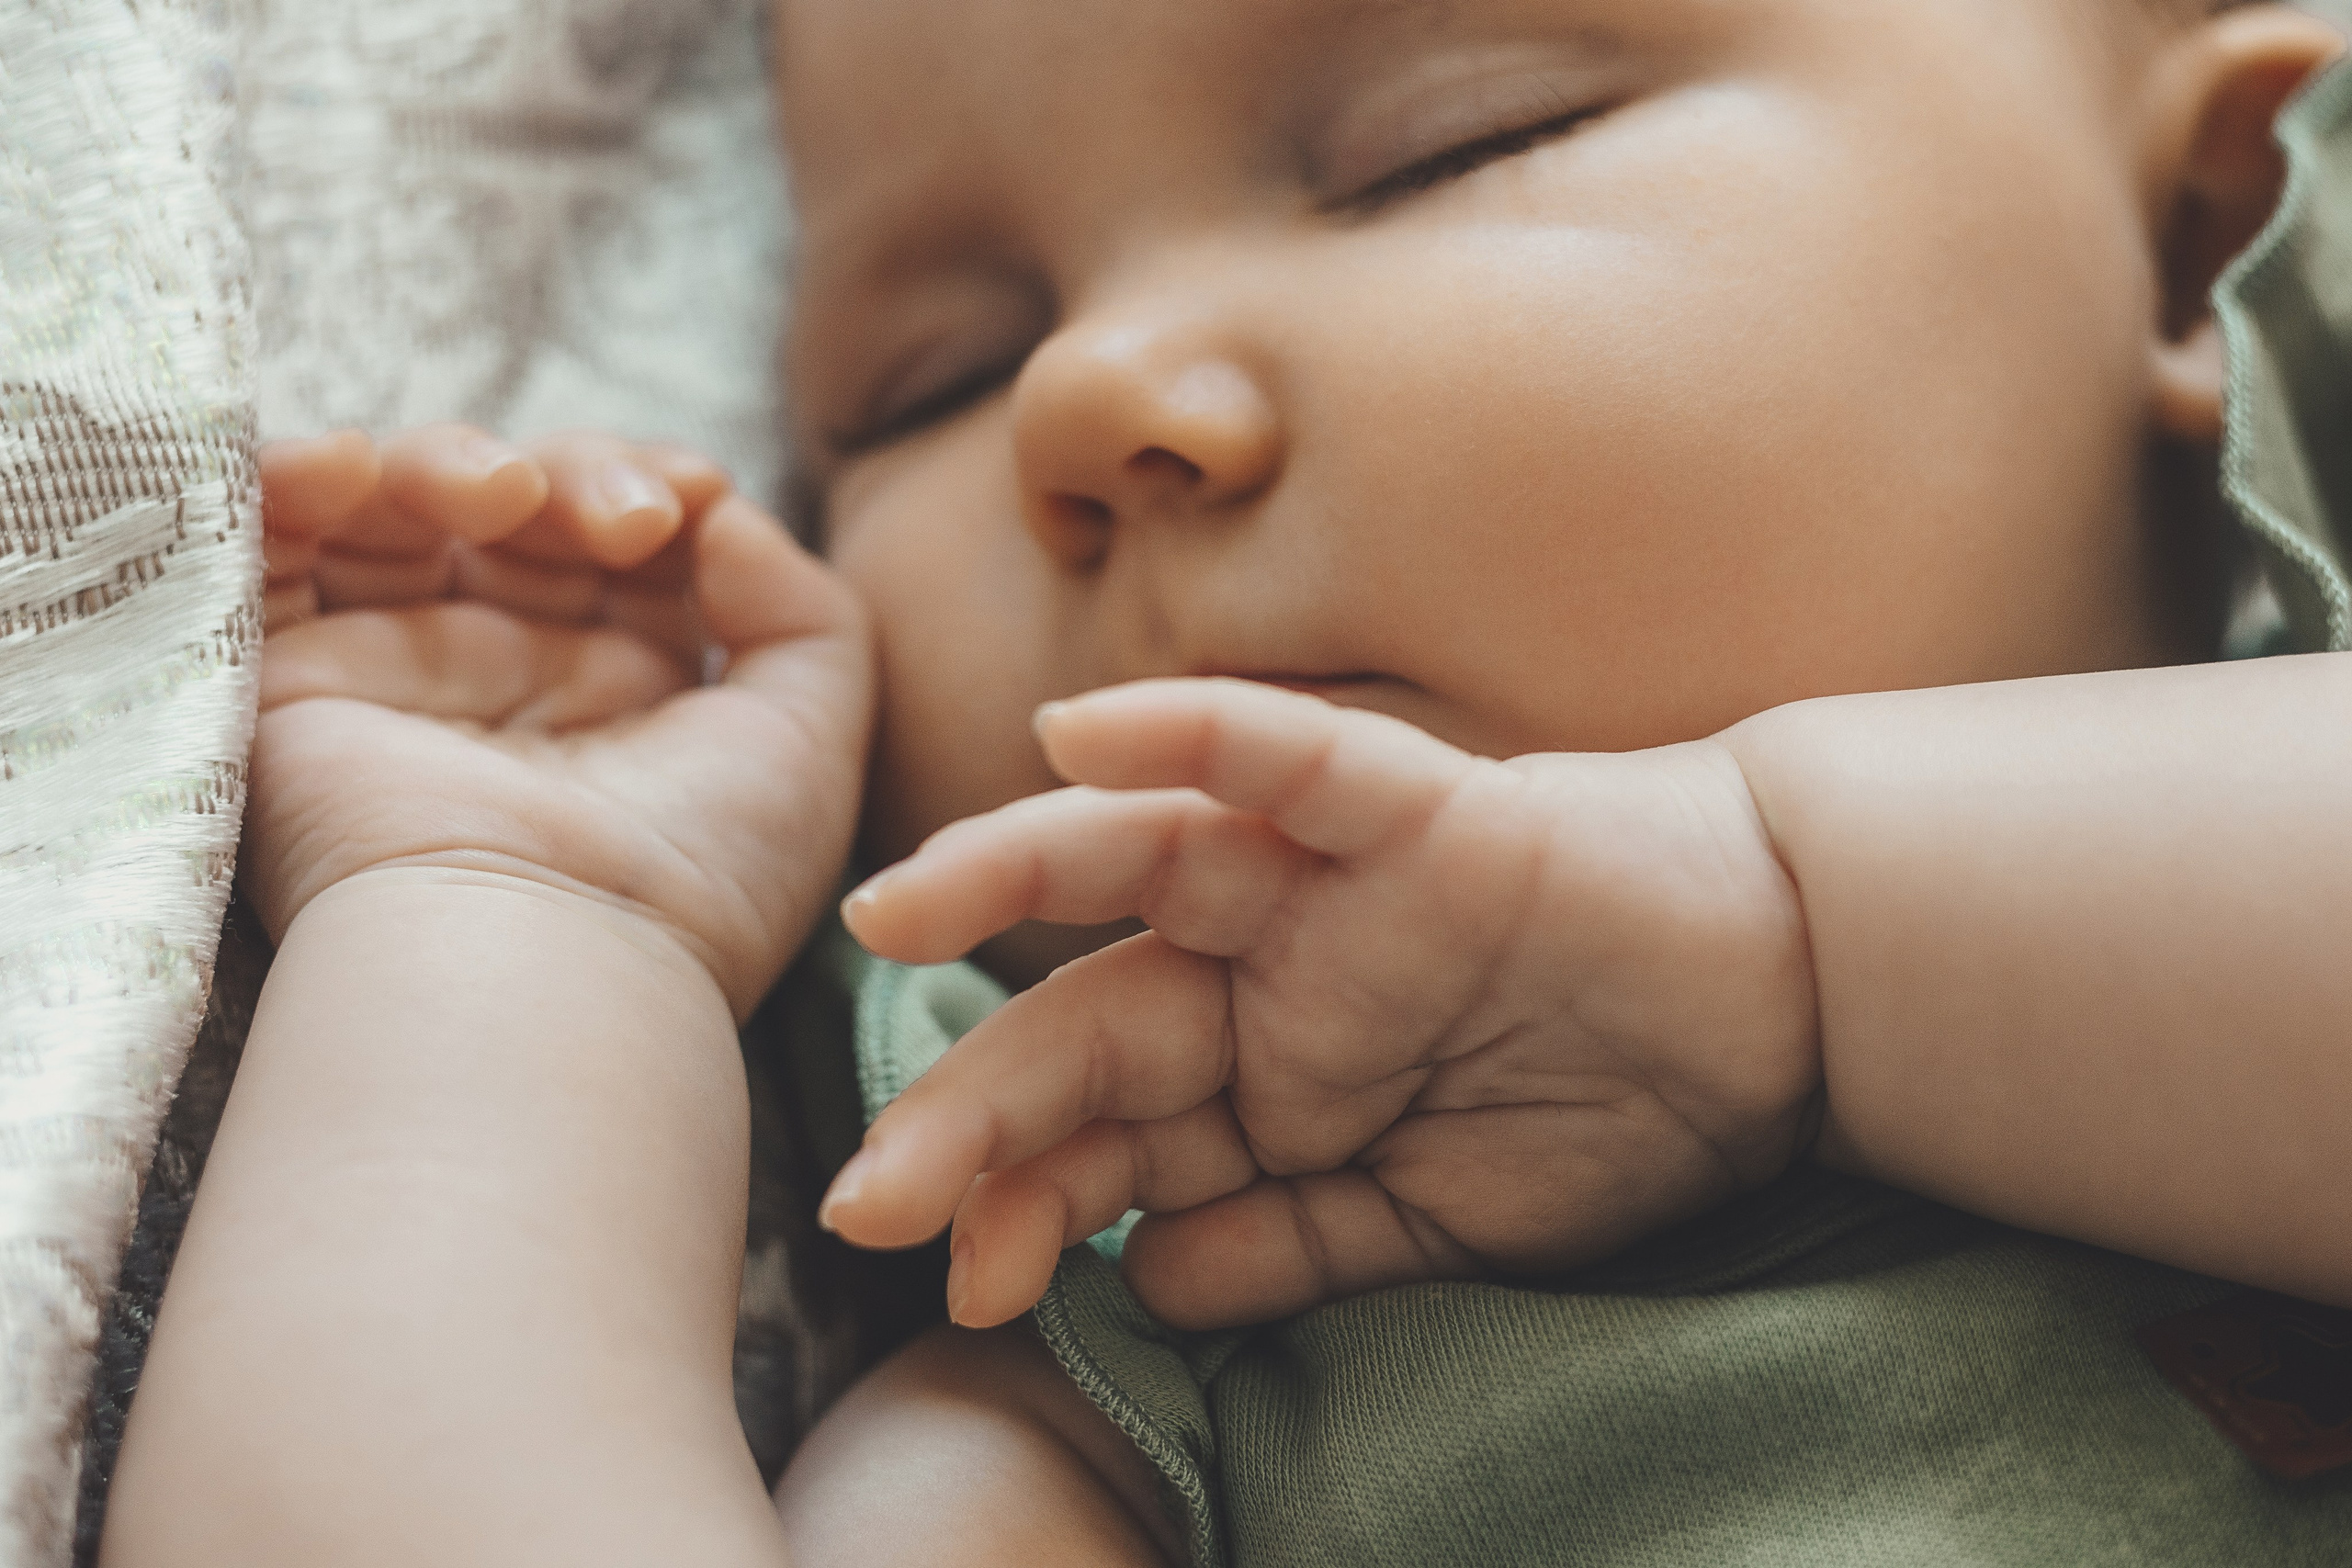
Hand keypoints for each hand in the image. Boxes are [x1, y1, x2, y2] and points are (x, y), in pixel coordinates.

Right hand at [248, 425, 870, 1018]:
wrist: (548, 966)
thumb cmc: (695, 877)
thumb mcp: (808, 739)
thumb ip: (804, 611)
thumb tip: (724, 513)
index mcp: (623, 693)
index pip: (620, 534)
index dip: (650, 484)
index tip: (687, 500)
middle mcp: (508, 679)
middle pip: (518, 502)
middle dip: (574, 471)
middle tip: (619, 523)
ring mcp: (397, 675)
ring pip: (398, 506)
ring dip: (448, 460)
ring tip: (499, 495)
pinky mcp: (289, 687)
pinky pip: (260, 556)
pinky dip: (293, 484)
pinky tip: (350, 473)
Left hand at [823, 679, 1819, 1329]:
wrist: (1783, 1003)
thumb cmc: (1612, 1106)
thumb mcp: (1434, 1224)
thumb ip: (1289, 1248)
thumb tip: (1139, 1284)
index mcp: (1263, 1076)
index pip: (1108, 1140)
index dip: (1025, 1206)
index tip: (961, 1290)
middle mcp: (1269, 973)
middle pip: (1090, 1024)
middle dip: (975, 1112)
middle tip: (868, 1200)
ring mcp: (1333, 888)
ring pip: (1146, 863)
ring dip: (1009, 876)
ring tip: (890, 912)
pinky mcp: (1422, 815)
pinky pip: (1296, 762)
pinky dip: (1199, 736)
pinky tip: (1077, 732)